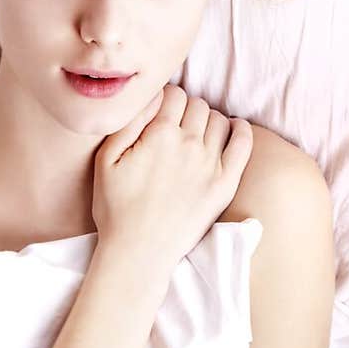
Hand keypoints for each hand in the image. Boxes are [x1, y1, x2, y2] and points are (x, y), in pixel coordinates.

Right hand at [91, 83, 253, 272]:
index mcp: (159, 134)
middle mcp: (189, 144)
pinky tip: (232, 129)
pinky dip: (240, 130)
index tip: (159, 113)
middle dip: (185, 109)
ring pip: (217, 120)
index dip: (165, 99)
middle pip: (197, 105)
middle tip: (175, 125)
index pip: (173, 94)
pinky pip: (243, 144)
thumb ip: (128, 122)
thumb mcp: (105, 160)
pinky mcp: (224, 184)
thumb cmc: (115, 208)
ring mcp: (210, 164)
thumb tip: (151, 97)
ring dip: (206, 120)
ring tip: (195, 132)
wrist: (139, 253)